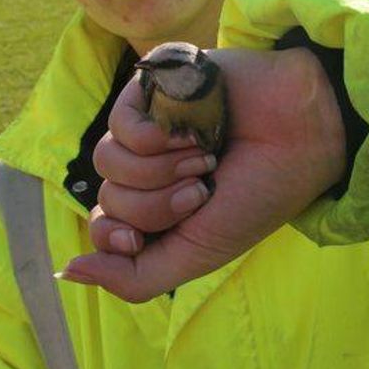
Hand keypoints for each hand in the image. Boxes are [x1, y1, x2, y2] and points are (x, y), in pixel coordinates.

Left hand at [60, 47, 346, 301]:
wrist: (301, 135)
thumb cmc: (258, 194)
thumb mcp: (197, 254)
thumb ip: (133, 277)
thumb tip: (67, 272)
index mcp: (157, 206)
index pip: (102, 228)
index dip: (117, 237)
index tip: (144, 238)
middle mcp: (147, 168)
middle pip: (108, 199)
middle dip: (158, 205)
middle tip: (205, 187)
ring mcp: (147, 127)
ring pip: (106, 163)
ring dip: (160, 171)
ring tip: (206, 158)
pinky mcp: (151, 91)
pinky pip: (120, 125)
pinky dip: (157, 139)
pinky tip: (195, 132)